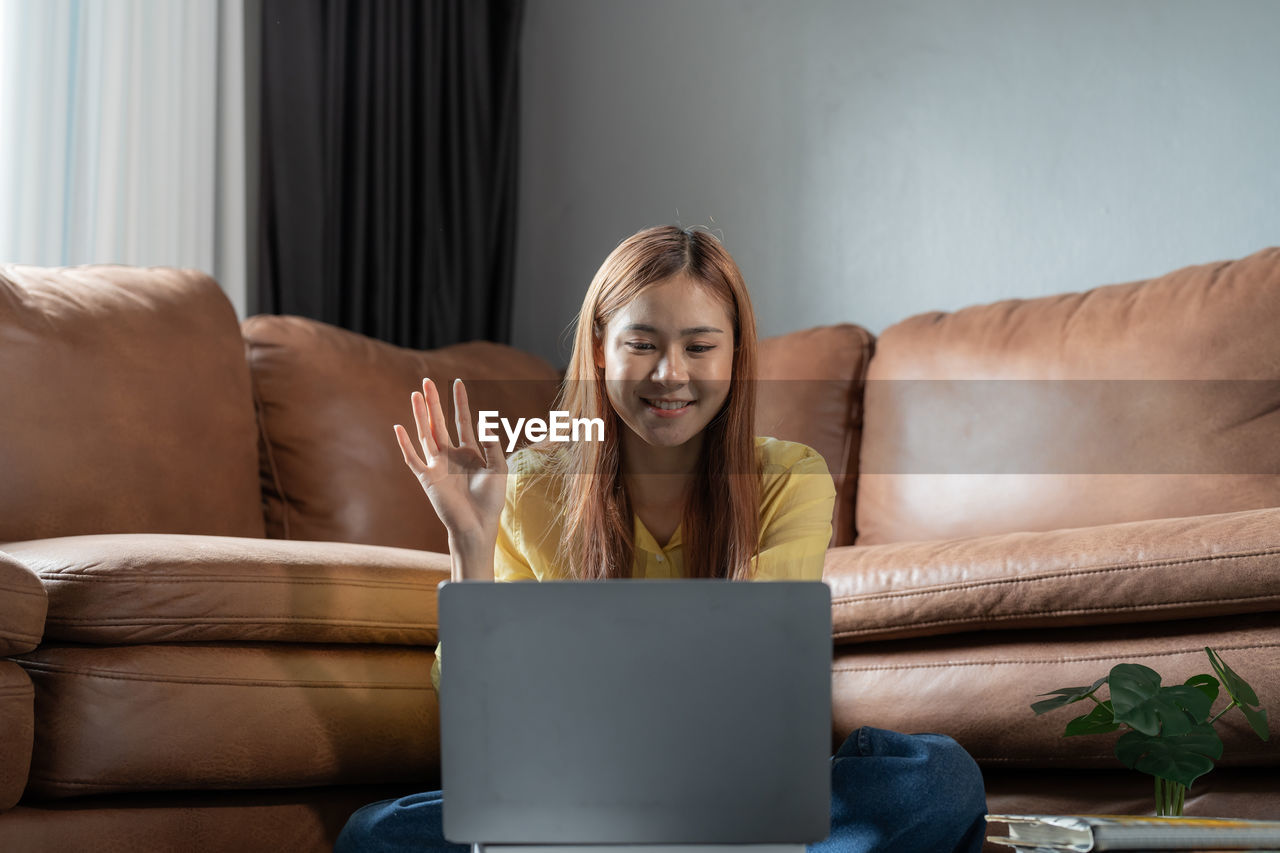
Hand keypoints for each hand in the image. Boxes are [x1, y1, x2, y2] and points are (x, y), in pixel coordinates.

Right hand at [394, 378, 506, 578]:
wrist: (478, 525)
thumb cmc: (490, 500)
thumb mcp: (498, 468)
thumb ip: (492, 445)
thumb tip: (486, 423)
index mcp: (470, 452)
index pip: (462, 421)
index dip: (460, 402)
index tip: (458, 382)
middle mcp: (451, 455)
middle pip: (439, 423)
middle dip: (434, 402)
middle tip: (426, 382)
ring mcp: (437, 465)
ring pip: (426, 434)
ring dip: (420, 415)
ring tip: (415, 395)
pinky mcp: (427, 478)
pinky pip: (413, 459)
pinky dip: (405, 444)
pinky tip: (399, 428)